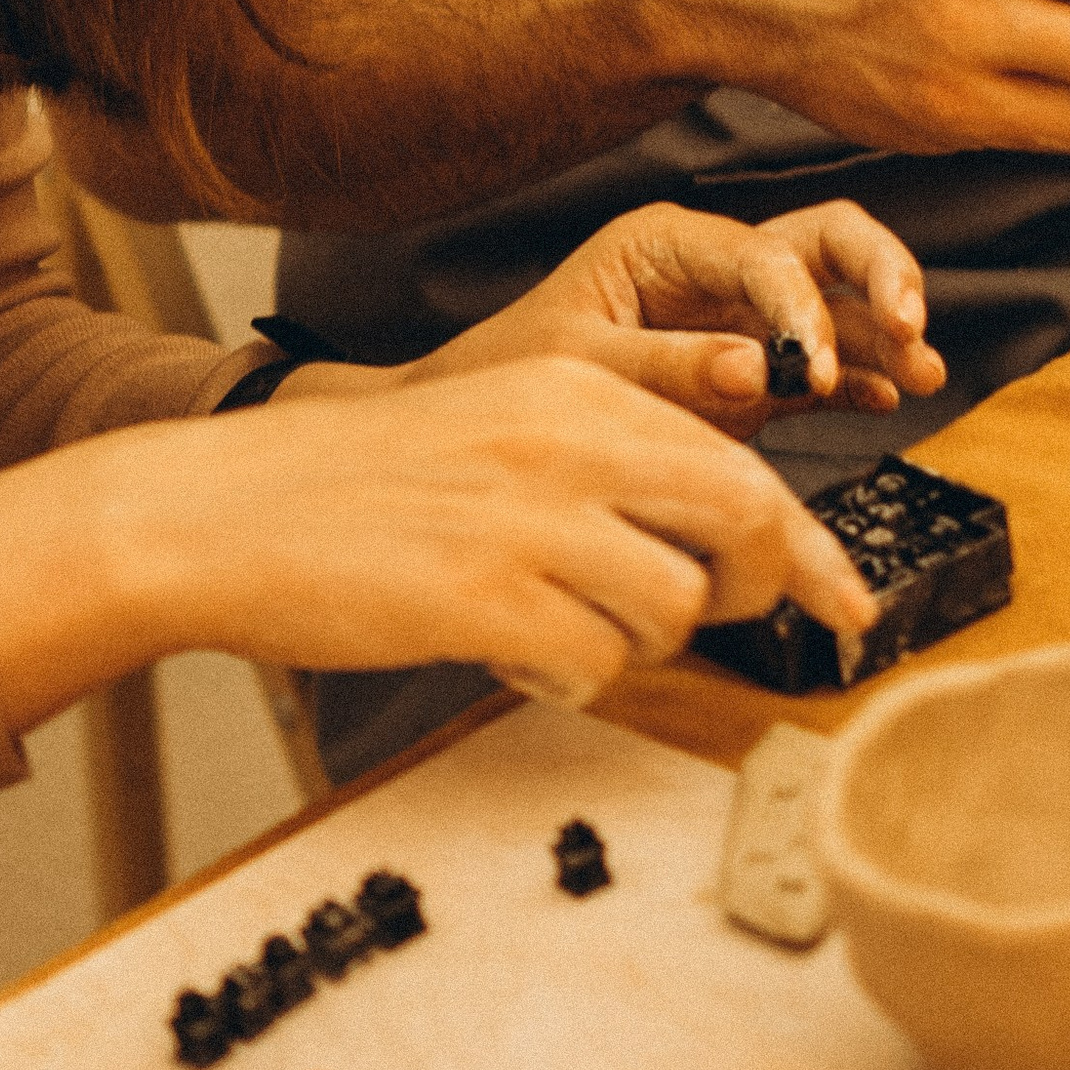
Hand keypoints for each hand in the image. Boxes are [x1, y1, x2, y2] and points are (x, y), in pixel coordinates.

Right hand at [78, 358, 872, 708]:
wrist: (220, 509)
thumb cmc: (354, 484)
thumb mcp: (496, 431)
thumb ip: (603, 464)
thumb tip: (714, 541)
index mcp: (575, 392)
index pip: (743, 466)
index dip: (810, 547)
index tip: (848, 601)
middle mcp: (566, 443)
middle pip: (746, 523)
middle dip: (769, 591)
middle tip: (745, 625)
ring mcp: (529, 520)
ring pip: (673, 608)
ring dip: (636, 641)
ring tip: (557, 625)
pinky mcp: (486, 598)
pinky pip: (593, 665)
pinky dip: (567, 677)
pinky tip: (509, 650)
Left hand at [393, 199, 946, 434]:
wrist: (489, 413)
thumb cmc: (519, 370)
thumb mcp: (580, 366)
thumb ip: (668, 367)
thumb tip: (757, 369)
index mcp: (668, 243)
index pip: (765, 255)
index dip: (802, 308)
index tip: (812, 369)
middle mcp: (716, 268)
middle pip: (828, 242)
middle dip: (881, 274)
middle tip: (910, 325)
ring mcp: (742, 316)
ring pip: (843, 299)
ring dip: (888, 331)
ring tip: (924, 371)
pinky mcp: (755, 370)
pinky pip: (827, 362)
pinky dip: (862, 376)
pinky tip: (887, 398)